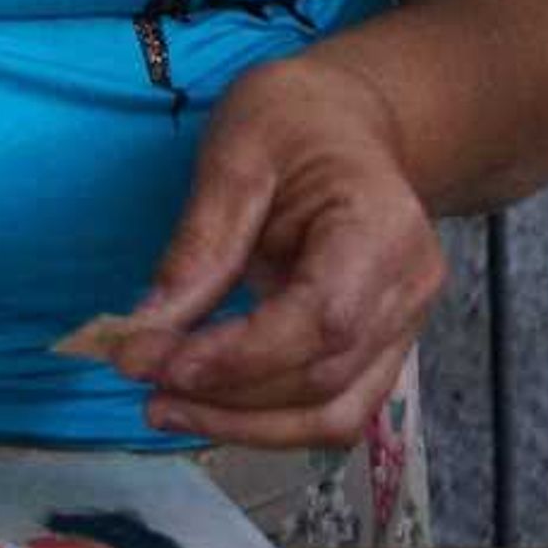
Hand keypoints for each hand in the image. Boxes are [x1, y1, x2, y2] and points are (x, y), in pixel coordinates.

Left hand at [109, 53, 443, 447]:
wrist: (348, 121)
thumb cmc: (293, 121)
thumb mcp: (235, 154)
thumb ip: (199, 244)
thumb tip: (144, 330)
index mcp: (384, 229)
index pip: (321, 320)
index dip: (238, 357)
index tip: (156, 362)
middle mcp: (409, 290)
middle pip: (324, 378)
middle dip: (226, 395)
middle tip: (138, 377)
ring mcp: (403, 326)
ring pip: (334, 414)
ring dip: (243, 425)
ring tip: (162, 408)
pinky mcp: (380, 349)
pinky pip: (332, 408)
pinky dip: (267, 420)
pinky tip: (205, 406)